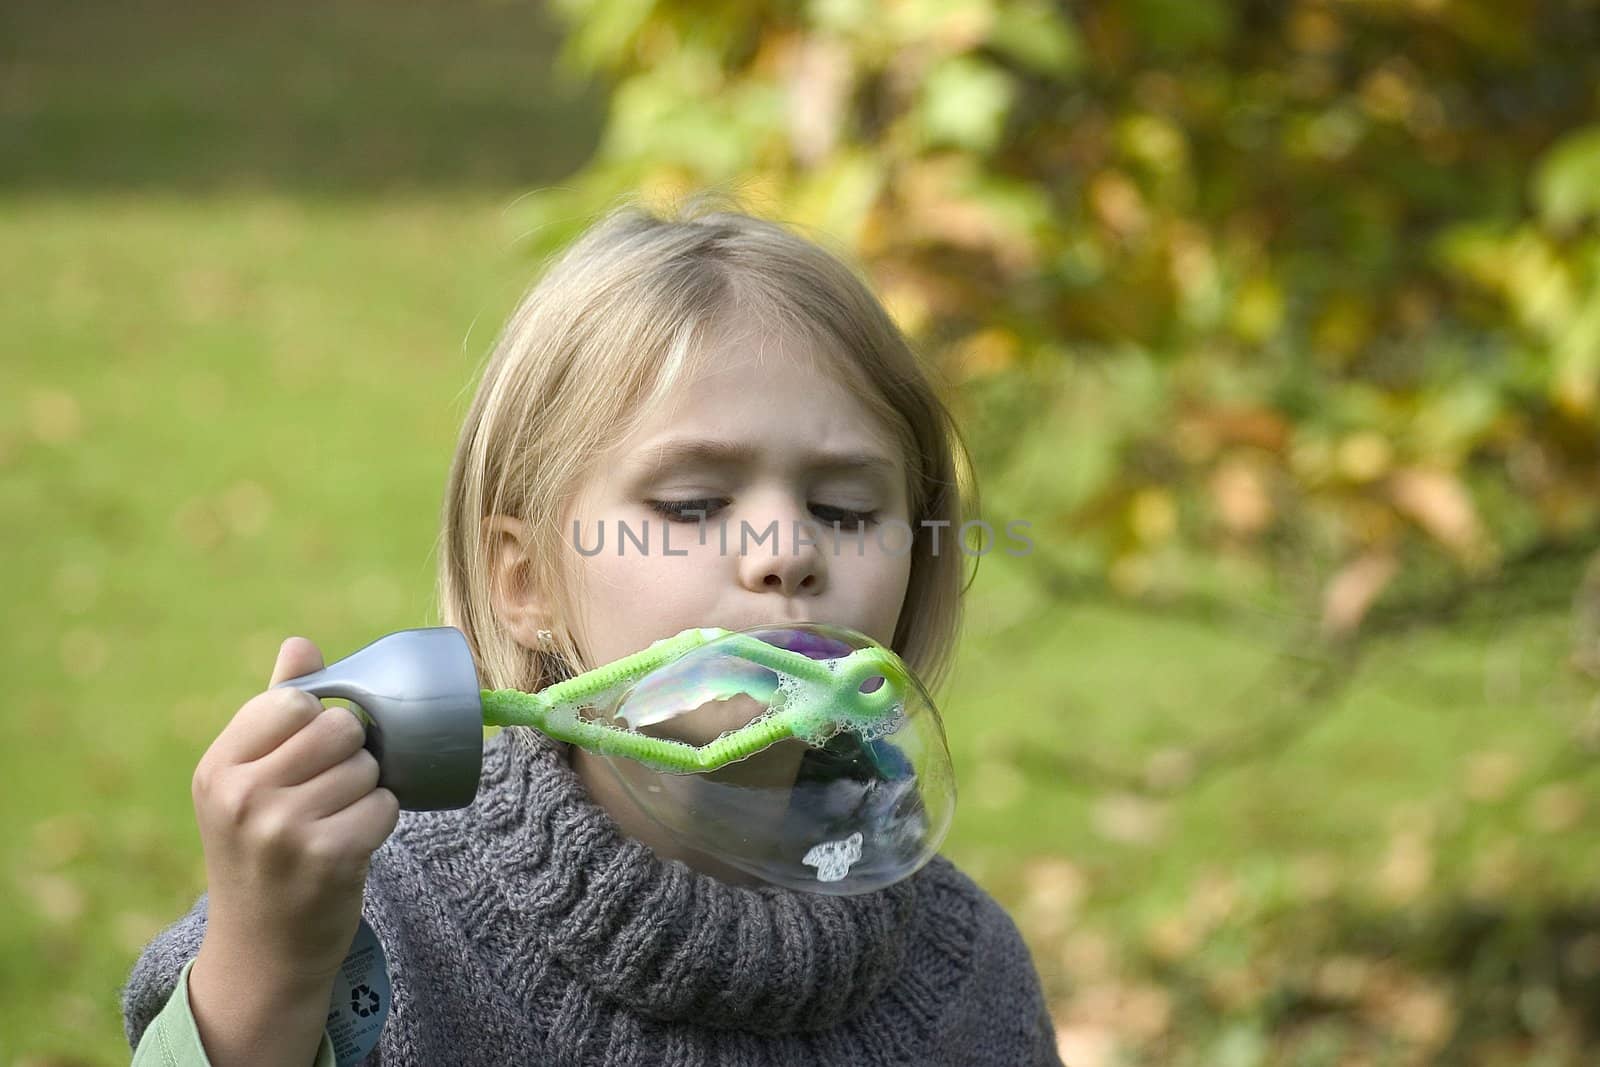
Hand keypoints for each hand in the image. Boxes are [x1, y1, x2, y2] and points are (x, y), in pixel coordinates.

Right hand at [191, 636, 399, 981]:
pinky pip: (385, 805)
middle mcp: (242, 795)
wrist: (262, 952)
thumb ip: (274, 711)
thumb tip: (301, 643)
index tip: (308, 755)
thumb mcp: (248, 782)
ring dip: (367, 790)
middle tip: (329, 792)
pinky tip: (352, 844)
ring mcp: (282, 828)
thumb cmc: (262, 852)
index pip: (295, 700)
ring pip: (368, 767)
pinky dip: (380, 820)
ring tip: (335, 821)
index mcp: (219, 767)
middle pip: (341, 727)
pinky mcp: (328, 857)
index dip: (319, 720)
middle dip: (352, 754)